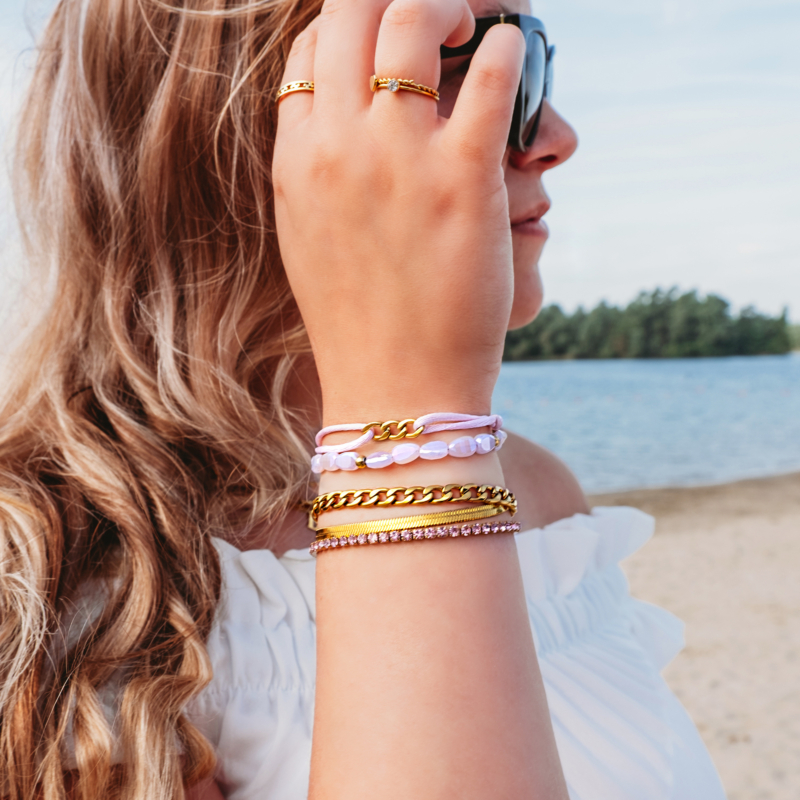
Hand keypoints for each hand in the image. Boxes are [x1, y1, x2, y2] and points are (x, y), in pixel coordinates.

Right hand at [272, 0, 524, 421]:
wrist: (394, 390)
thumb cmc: (357, 323)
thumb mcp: (309, 240)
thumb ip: (316, 172)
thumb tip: (337, 125)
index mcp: (296, 162)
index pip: (310, 50)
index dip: (347, 25)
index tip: (380, 35)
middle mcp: (338, 148)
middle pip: (352, 11)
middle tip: (434, 16)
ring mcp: (399, 161)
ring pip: (412, 20)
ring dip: (447, 3)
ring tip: (472, 21)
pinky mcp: (464, 181)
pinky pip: (490, 77)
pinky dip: (506, 49)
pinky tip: (510, 53)